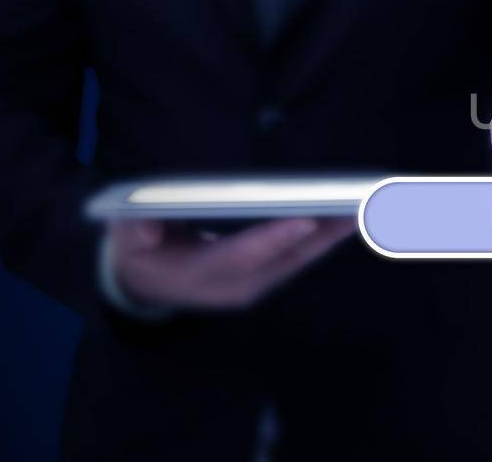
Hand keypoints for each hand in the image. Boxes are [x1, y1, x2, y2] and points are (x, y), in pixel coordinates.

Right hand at [108, 217, 354, 310]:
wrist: (149, 284)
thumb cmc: (140, 252)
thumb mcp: (126, 241)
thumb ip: (135, 231)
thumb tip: (147, 227)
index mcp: (198, 275)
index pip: (240, 257)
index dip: (273, 239)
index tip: (306, 219)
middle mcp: (234, 285)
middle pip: (283, 259)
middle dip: (321, 234)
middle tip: (355, 207)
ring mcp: (254, 285)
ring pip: (299, 260)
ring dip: (332, 235)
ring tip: (365, 206)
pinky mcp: (267, 277)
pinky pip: (300, 258)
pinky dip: (325, 237)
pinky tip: (348, 216)